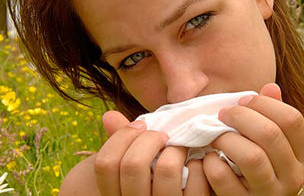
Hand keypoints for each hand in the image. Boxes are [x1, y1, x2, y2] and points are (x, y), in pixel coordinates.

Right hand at [94, 110, 209, 194]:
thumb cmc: (154, 182)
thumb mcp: (134, 168)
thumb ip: (124, 143)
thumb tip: (109, 115)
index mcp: (116, 194)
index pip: (105, 164)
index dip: (122, 137)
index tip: (140, 126)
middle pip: (133, 164)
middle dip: (150, 139)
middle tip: (163, 136)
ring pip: (166, 169)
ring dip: (176, 150)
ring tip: (179, 150)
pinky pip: (196, 181)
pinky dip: (198, 164)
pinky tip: (194, 164)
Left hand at [203, 83, 303, 194]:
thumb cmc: (257, 168)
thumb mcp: (271, 144)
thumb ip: (272, 116)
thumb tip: (270, 87)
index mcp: (303, 156)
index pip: (292, 120)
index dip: (265, 104)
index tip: (244, 101)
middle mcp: (294, 176)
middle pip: (270, 134)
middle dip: (241, 116)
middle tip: (224, 114)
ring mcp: (271, 193)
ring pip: (252, 156)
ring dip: (227, 138)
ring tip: (216, 135)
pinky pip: (224, 178)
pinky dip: (211, 163)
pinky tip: (209, 158)